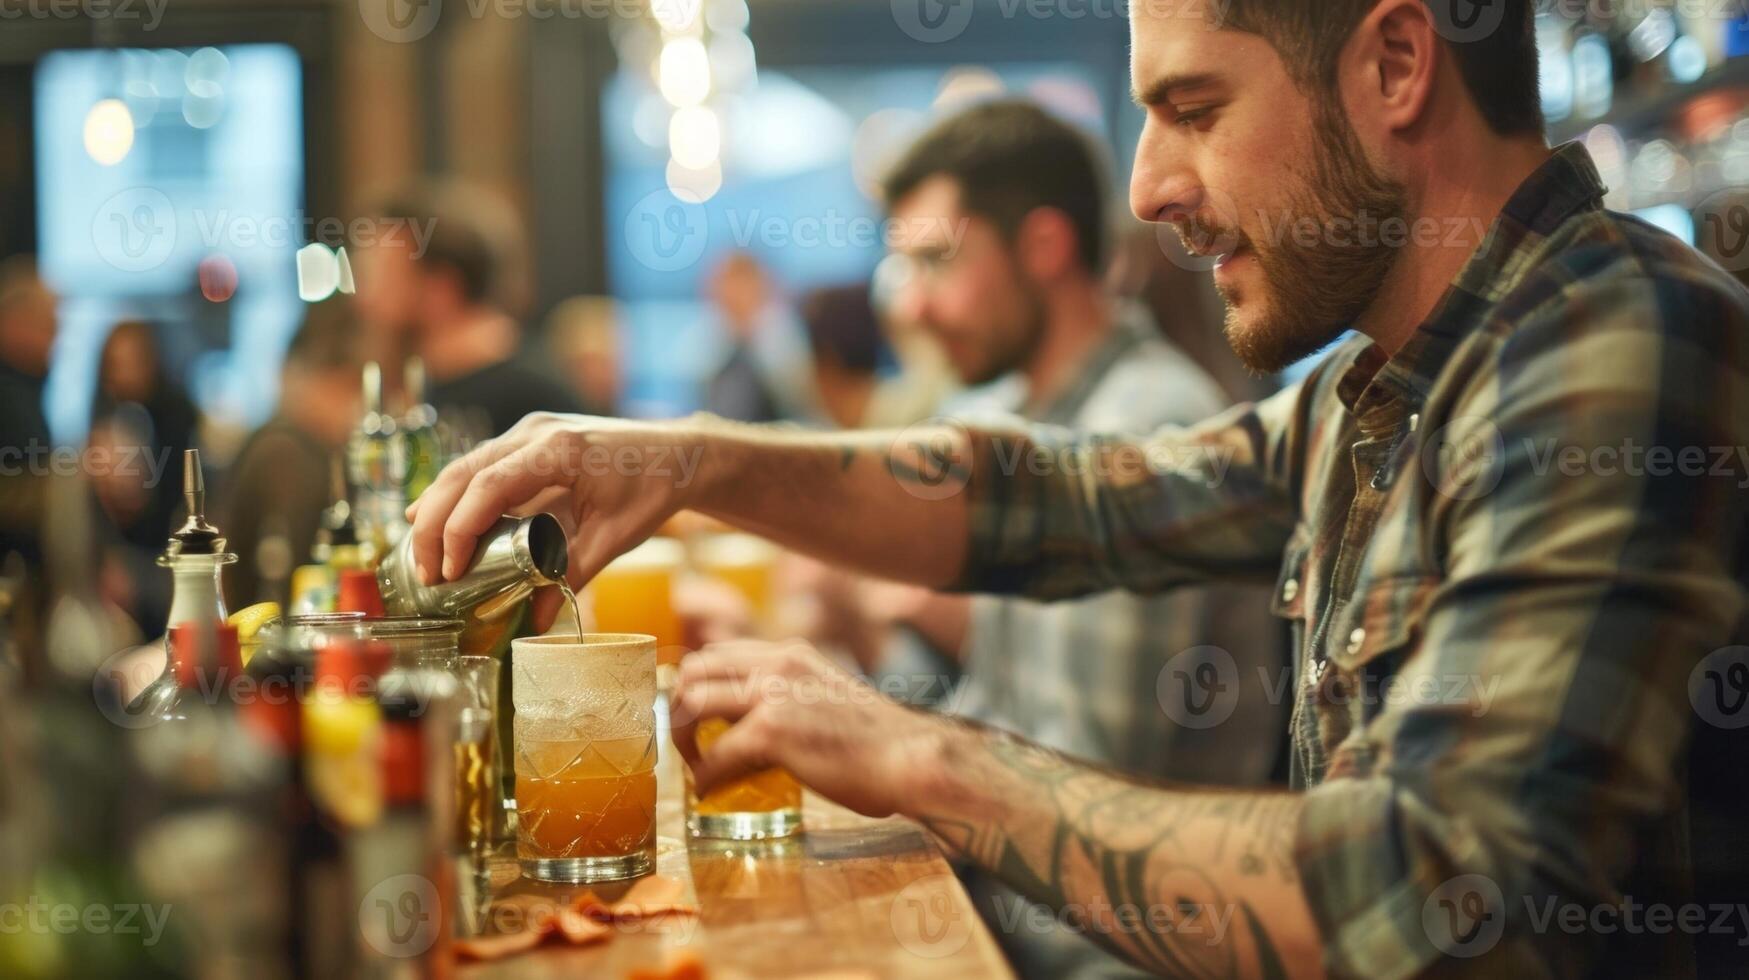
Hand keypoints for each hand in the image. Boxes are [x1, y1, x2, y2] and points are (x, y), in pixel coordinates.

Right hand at [405, 413, 702, 628]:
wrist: (679, 454)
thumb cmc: (652, 489)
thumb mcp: (615, 537)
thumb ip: (573, 575)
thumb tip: (534, 620)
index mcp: (558, 450)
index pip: (489, 486)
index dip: (460, 528)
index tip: (449, 570)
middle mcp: (536, 433)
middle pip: (463, 473)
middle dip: (435, 524)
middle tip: (424, 572)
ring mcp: (530, 432)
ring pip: (465, 466)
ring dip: (438, 508)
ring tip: (420, 554)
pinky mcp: (529, 440)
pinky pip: (481, 466)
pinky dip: (457, 495)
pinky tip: (435, 520)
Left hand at [670, 640, 942, 817]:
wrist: (909, 757)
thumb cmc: (877, 741)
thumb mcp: (827, 697)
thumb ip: (791, 700)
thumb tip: (756, 732)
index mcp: (790, 654)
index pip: (718, 654)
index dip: (695, 685)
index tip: (693, 717)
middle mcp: (777, 665)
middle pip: (694, 669)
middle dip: (678, 706)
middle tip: (687, 742)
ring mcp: (772, 694)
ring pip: (692, 702)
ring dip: (681, 738)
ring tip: (693, 766)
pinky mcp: (772, 731)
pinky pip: (714, 755)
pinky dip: (703, 777)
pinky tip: (708, 792)